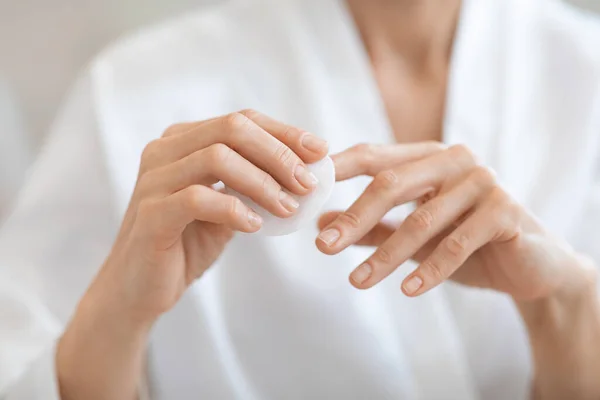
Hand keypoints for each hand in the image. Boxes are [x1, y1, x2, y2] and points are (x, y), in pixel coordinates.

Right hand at [57, 110, 326, 399]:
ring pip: (216, 158)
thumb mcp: (226, 206)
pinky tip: (255, 226)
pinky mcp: (150, 213)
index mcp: (183, 141)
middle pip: (231, 128)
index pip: (241, 120)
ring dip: (263, 183)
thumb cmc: (187, 242)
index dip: (284, 132)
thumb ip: (253, 185)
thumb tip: (307, 173)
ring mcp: (153, 179)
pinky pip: (198, 198)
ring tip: (290, 208)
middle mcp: (164, 150)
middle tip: (308, 183)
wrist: (141, 288)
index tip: (320, 151)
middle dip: (279, 154)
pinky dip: (234, 209)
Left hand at [316, 142, 582, 300]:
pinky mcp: (506, 211)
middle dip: (354, 218)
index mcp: (427, 157)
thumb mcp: (412, 235)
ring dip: (386, 255)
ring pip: (421, 219)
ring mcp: (482, 182)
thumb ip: (370, 227)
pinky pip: (458, 242)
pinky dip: (430, 269)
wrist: (530, 265)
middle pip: (390, 183)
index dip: (336, 169)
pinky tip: (407, 290)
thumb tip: (320, 226)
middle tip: (323, 247)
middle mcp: (453, 160)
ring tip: (357, 282)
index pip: (372, 156)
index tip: (303, 190)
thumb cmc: (465, 243)